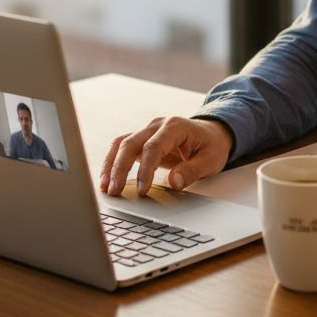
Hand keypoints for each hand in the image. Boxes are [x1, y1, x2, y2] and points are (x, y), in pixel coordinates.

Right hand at [100, 116, 232, 195]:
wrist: (211, 133)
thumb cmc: (211, 146)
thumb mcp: (211, 160)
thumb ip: (192, 171)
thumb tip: (174, 182)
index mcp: (175, 126)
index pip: (153, 147)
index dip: (145, 169)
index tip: (142, 190)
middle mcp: (156, 125)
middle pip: (130, 143)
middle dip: (120, 168)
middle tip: (115, 191)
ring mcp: (147, 131)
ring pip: (121, 144)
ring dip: (110, 165)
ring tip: (105, 187)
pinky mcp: (142, 140)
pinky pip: (122, 148)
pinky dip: (112, 162)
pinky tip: (107, 180)